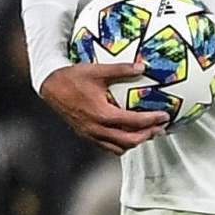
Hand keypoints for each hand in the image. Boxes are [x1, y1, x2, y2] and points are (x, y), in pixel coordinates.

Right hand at [39, 61, 167, 154]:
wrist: (50, 87)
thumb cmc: (73, 77)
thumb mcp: (97, 70)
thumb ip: (121, 69)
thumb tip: (142, 66)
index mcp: (102, 114)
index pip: (133, 122)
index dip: (151, 120)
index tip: (165, 116)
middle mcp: (97, 128)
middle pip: (129, 140)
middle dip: (147, 135)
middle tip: (161, 128)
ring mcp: (91, 134)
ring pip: (119, 147)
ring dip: (135, 142)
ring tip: (148, 133)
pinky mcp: (86, 135)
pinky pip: (107, 147)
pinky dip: (121, 145)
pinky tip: (129, 136)